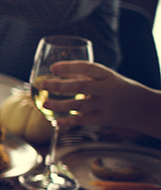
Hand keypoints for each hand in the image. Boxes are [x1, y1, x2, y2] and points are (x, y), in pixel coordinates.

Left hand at [41, 61, 160, 134]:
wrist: (144, 107)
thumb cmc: (119, 89)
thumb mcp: (106, 78)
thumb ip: (85, 75)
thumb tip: (56, 71)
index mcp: (107, 75)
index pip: (88, 68)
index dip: (70, 67)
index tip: (53, 68)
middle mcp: (107, 89)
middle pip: (82, 86)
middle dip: (61, 86)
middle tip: (44, 85)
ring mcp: (107, 105)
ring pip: (80, 105)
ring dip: (60, 105)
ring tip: (44, 104)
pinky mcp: (106, 119)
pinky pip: (84, 121)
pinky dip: (69, 122)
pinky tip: (56, 122)